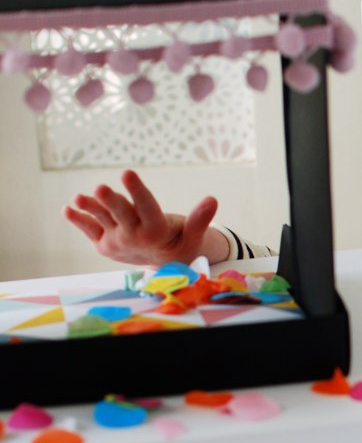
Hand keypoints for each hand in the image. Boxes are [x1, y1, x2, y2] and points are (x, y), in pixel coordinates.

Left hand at [63, 169, 228, 266]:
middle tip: (100, 188)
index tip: (128, 173)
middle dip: (111, 202)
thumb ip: (199, 219)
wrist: (162, 269)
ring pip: (103, 221)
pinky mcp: (104, 245)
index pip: (147, 209)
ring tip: (77, 199)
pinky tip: (68, 209)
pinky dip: (79, 221)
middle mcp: (135, 237)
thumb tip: (213, 199)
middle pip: (122, 215)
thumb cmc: (180, 245)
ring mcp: (117, 242)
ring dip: (90, 209)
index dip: (137, 191)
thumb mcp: (193, 236)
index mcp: (157, 233)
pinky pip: (90, 231)